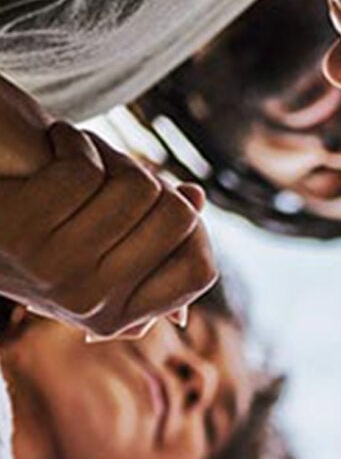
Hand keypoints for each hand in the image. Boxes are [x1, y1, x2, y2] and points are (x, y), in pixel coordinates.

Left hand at [0, 77, 215, 337]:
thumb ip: (148, 233)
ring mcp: (56, 271)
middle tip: (114, 170)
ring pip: (134, 188)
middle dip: (150, 179)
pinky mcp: (23, 231)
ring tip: (79, 156)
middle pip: (175, 218)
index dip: (192, 227)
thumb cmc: (39, 226)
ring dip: (108, 154)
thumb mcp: (99, 244)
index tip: (163, 200)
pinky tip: (53, 144)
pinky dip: (71, 142)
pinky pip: (85, 171)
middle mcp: (92, 304)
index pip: (199, 270)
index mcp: (119, 316)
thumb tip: (195, 199)